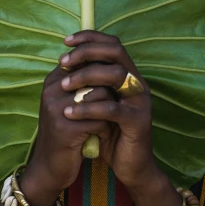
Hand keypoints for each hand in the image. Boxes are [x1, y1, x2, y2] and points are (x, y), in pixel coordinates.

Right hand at [21, 63, 114, 205]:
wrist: (49, 168)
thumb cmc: (65, 133)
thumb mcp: (68, 104)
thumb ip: (82, 83)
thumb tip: (109, 62)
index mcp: (54, 81)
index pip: (87, 61)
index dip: (104, 76)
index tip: (110, 92)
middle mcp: (53, 91)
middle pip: (97, 77)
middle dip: (110, 94)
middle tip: (112, 110)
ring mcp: (57, 109)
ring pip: (102, 97)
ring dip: (109, 112)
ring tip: (104, 123)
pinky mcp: (65, 129)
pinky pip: (100, 120)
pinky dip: (105, 129)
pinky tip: (100, 137)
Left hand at [59, 30, 160, 191]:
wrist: (130, 167)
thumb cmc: (111, 134)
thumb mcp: (97, 104)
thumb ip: (88, 84)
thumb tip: (65, 62)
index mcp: (129, 75)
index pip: (112, 44)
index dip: (90, 38)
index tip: (66, 42)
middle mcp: (138, 82)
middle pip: (115, 52)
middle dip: (87, 52)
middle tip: (64, 62)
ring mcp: (141, 101)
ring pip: (115, 75)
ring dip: (85, 77)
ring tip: (63, 86)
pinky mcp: (139, 121)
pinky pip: (112, 109)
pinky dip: (88, 108)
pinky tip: (70, 112)